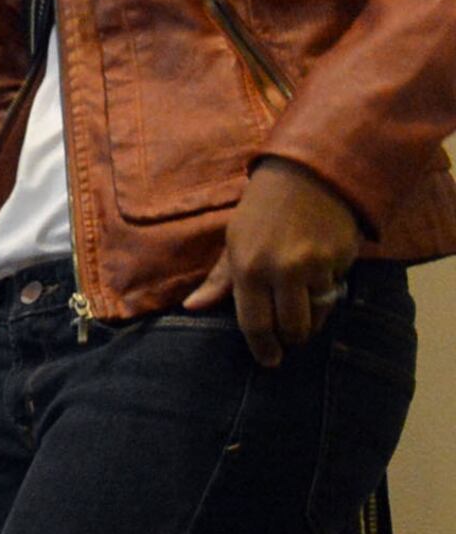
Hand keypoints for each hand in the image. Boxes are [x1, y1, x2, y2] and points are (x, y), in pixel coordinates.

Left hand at [186, 159, 363, 365]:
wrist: (309, 173)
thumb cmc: (263, 210)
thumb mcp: (234, 241)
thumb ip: (219, 280)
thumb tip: (192, 308)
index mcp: (248, 269)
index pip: (254, 324)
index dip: (263, 347)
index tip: (269, 360)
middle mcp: (282, 271)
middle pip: (291, 326)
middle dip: (290, 339)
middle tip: (290, 340)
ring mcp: (315, 265)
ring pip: (317, 313)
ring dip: (313, 320)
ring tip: (306, 315)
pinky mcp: (341, 258)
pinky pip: (335, 289)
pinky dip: (329, 292)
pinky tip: (322, 281)